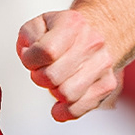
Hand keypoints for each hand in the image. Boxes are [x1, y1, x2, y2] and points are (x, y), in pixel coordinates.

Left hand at [16, 8, 120, 122]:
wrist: (96, 33)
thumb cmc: (63, 33)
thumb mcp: (38, 25)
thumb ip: (27, 38)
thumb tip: (30, 57)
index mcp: (73, 23)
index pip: (46, 52)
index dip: (30, 60)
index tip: (32, 59)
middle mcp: (92, 42)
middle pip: (53, 77)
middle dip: (40, 78)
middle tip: (43, 71)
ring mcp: (103, 64)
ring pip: (67, 95)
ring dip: (53, 92)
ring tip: (55, 81)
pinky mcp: (107, 84)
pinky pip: (79, 109)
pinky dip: (64, 111)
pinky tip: (60, 103)